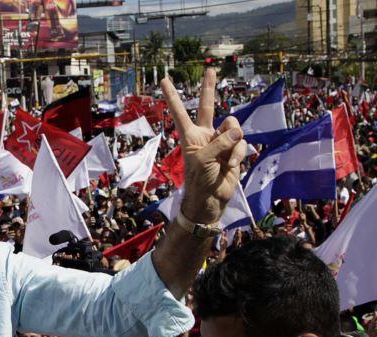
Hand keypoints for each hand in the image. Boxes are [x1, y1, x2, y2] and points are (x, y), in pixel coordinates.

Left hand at [161, 69, 247, 224]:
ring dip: (233, 144)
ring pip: (233, 127)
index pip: (180, 112)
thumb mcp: (203, 161)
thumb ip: (220, 143)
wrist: (211, 198)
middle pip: (208, 106)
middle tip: (210, 69)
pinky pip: (242, 143)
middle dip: (209, 88)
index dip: (172, 96)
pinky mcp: (234, 149)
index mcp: (190, 136)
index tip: (164, 80)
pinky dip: (239, 154)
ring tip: (226, 160)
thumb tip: (236, 133)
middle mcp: (205, 134)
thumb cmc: (200, 180)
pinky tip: (232, 165)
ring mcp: (221, 141)